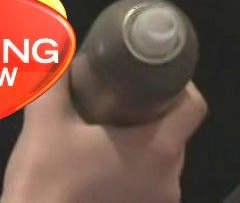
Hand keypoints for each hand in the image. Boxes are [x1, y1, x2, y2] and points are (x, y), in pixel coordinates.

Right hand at [1, 76, 205, 202]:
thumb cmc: (46, 181)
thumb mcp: (45, 125)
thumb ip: (55, 84)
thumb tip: (60, 53)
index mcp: (159, 149)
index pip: (194, 106)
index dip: (180, 86)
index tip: (153, 78)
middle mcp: (169, 179)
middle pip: (176, 133)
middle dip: (152, 114)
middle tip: (122, 101)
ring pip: (161, 162)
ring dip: (140, 146)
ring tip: (107, 132)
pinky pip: (147, 185)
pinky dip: (132, 171)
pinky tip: (103, 164)